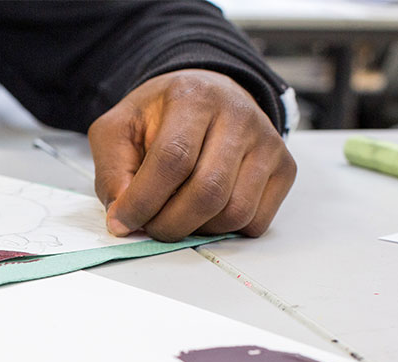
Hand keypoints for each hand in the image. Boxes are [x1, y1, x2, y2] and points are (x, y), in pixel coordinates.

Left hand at [88, 69, 295, 242]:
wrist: (207, 95)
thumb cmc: (159, 117)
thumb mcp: (118, 130)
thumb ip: (113, 172)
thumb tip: (123, 218)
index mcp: (193, 97)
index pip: (172, 159)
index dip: (143, 201)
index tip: (121, 222)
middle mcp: (239, 115)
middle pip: (207, 192)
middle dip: (169, 224)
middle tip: (150, 227)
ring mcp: (267, 142)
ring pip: (235, 212)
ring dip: (197, 230)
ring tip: (176, 216)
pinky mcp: (284, 167)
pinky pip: (256, 220)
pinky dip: (226, 230)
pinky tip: (205, 213)